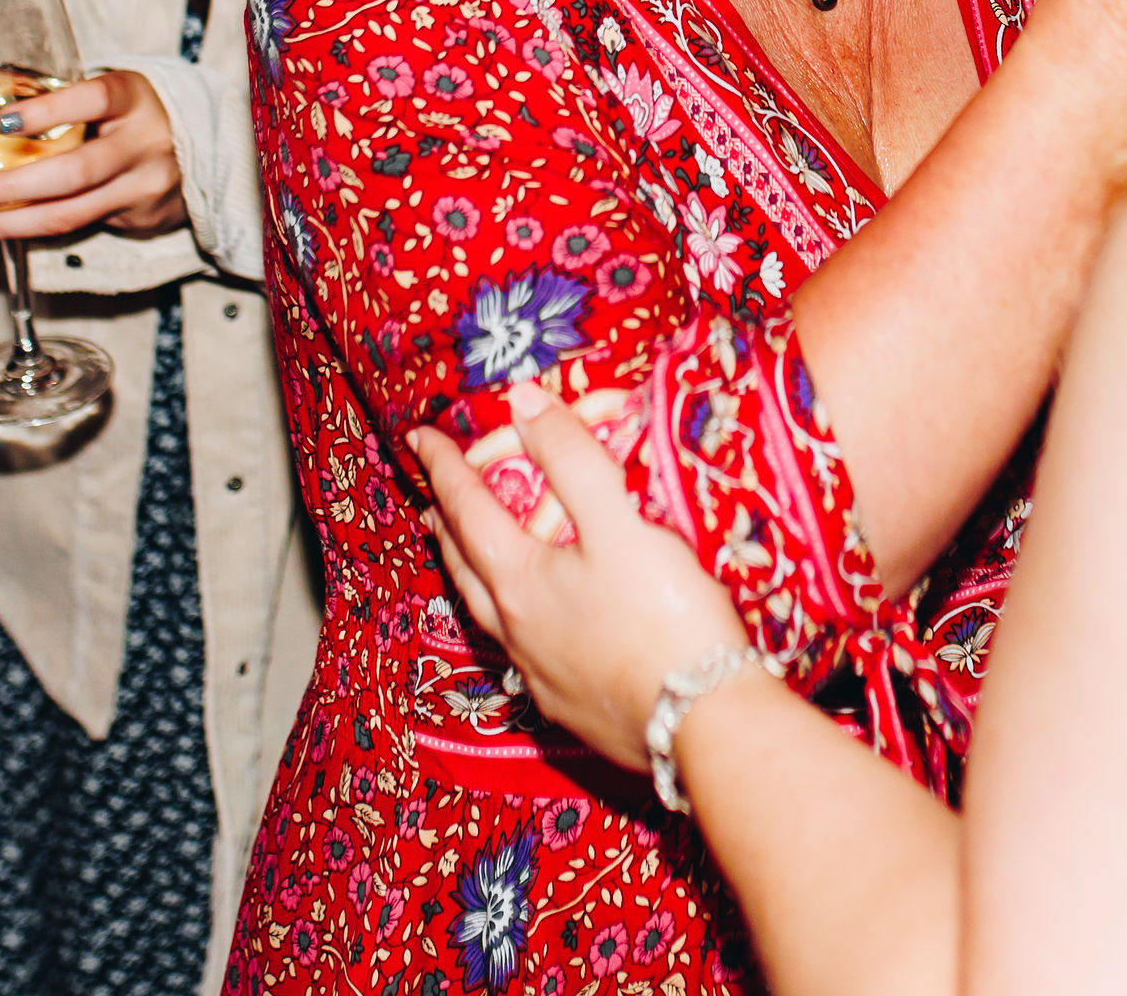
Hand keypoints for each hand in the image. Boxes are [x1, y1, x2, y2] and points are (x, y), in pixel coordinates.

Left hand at [0, 68, 188, 241]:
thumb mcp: (113, 94)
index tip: (0, 122)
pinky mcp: (141, 219)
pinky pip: (78, 227)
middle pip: (74, 172)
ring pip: (69, 215)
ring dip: (5, 223)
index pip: (92, 99)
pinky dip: (31, 227)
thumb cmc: (134, 114)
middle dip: (10, 187)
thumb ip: (67, 104)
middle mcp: (146, 143)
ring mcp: (146, 187)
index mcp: (134, 98)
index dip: (47, 112)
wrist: (205, 150)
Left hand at [413, 387, 750, 770]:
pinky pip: (520, 649)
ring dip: (471, 572)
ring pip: (487, 612)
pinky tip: (532, 625)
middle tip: (434, 496)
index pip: (469, 509)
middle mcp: (517, 630)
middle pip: (464, 565)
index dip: (445, 467)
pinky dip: (509, 617)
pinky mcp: (571, 704)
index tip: (421, 436)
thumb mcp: (621, 524)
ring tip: (468, 554)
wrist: (704, 725)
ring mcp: (541, 673)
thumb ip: (572, 458)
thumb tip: (524, 402)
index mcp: (521, 581)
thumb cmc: (666, 619)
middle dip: (447, 523)